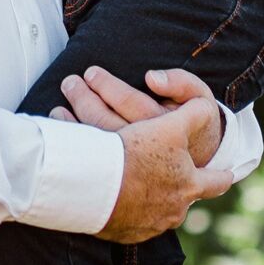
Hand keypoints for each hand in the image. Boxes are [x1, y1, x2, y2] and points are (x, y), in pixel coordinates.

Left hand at [51, 66, 225, 165]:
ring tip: (61, 101)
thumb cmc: (198, 132)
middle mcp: (149, 157)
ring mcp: (135, 177)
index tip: (90, 73)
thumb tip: (151, 78)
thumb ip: (181, 84)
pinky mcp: (124, 191)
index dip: (108, 87)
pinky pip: (94, 167)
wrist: (202, 175)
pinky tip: (64, 129)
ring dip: (74, 121)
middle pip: (107, 123)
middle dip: (84, 100)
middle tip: (69, 82)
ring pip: (97, 144)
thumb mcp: (201, 105)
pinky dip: (75, 146)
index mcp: (168, 133)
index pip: (131, 103)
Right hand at [93, 95, 232, 242]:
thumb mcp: (170, 126)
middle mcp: (174, 211)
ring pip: (157, 211)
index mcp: (189, 186)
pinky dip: (128, 210)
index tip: (229, 174)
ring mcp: (149, 226)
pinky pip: (131, 222)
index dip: (224, 176)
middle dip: (180, 189)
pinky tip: (117, 198)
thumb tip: (206, 106)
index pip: (217, 182)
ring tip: (139, 186)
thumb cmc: (136, 153)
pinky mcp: (125, 233)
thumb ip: (195, 114)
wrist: (95, 184)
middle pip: (184, 199)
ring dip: (152, 199)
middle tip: (173, 178)